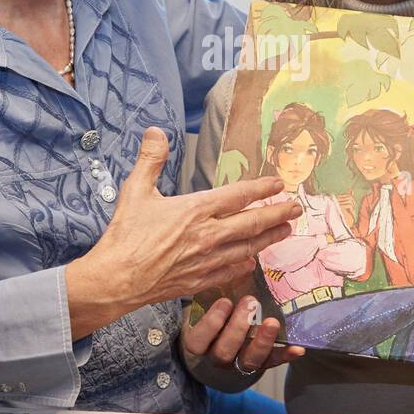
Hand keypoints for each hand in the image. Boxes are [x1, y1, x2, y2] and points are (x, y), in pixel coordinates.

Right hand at [66, 128, 300, 335]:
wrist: (116, 280)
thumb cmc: (125, 236)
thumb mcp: (135, 190)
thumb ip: (150, 159)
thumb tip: (155, 132)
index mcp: (195, 210)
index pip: (238, 195)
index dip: (262, 188)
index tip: (278, 183)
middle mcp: (207, 235)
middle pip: (252, 222)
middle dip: (278, 213)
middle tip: (296, 208)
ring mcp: (206, 260)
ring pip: (248, 248)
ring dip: (269, 238)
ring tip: (286, 230)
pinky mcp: (200, 281)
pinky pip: (231, 271)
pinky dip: (245, 264)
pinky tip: (252, 261)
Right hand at [182, 294, 305, 375]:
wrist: (218, 349)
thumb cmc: (209, 320)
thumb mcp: (201, 310)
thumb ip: (207, 296)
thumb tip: (226, 266)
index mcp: (199, 344)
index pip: (198, 340)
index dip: (211, 323)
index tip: (225, 301)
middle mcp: (217, 357)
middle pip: (224, 351)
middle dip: (238, 327)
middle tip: (251, 302)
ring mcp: (238, 365)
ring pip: (249, 360)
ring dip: (262, 341)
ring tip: (272, 322)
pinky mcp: (259, 365)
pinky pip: (272, 362)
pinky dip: (285, 355)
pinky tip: (297, 348)